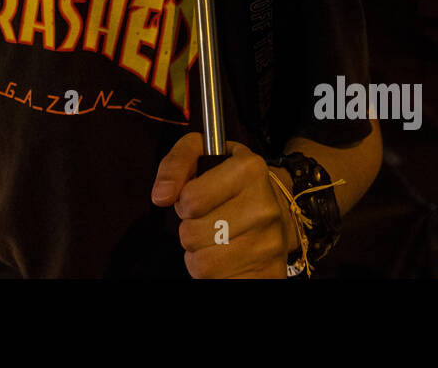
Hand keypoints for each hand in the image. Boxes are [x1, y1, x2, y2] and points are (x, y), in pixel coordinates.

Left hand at [152, 133, 289, 277]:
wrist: (277, 207)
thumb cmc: (230, 180)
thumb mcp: (201, 154)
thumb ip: (175, 164)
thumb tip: (161, 195)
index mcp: (249, 170)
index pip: (191, 200)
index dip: (185, 202)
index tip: (197, 199)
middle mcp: (265, 207)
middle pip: (192, 235)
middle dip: (191, 229)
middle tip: (208, 220)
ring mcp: (270, 243)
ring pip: (203, 265)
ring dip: (200, 254)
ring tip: (215, 239)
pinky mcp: (271, 273)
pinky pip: (221, 283)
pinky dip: (216, 275)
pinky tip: (226, 259)